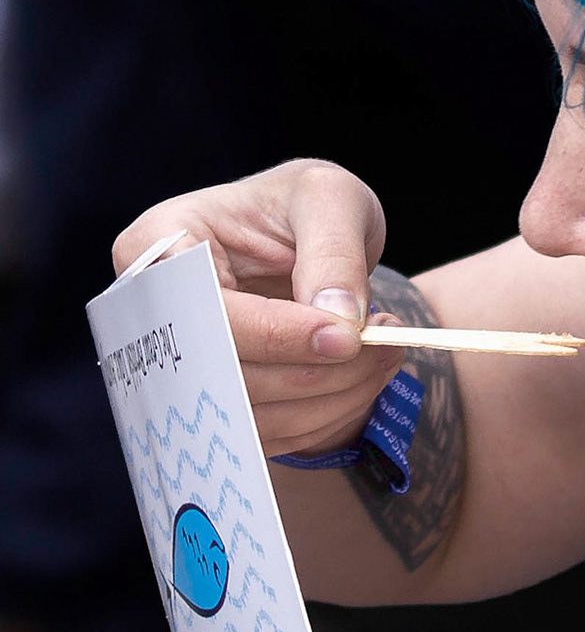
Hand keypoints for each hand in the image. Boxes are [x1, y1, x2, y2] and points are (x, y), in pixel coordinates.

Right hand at [112, 160, 404, 456]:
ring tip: (385, 356)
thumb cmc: (309, 205)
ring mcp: (178, 362)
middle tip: (384, 348)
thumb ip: (334, 252)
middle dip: (313, 371)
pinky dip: (326, 416)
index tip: (345, 337)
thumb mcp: (331, 198)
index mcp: (160, 241)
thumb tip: (336, 322)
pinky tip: (365, 379)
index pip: (204, 309)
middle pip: (222, 372)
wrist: (308, 235)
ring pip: (247, 414)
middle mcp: (153, 310)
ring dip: (330, 398)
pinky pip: (267, 434)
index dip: (275, 334)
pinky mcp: (215, 397)